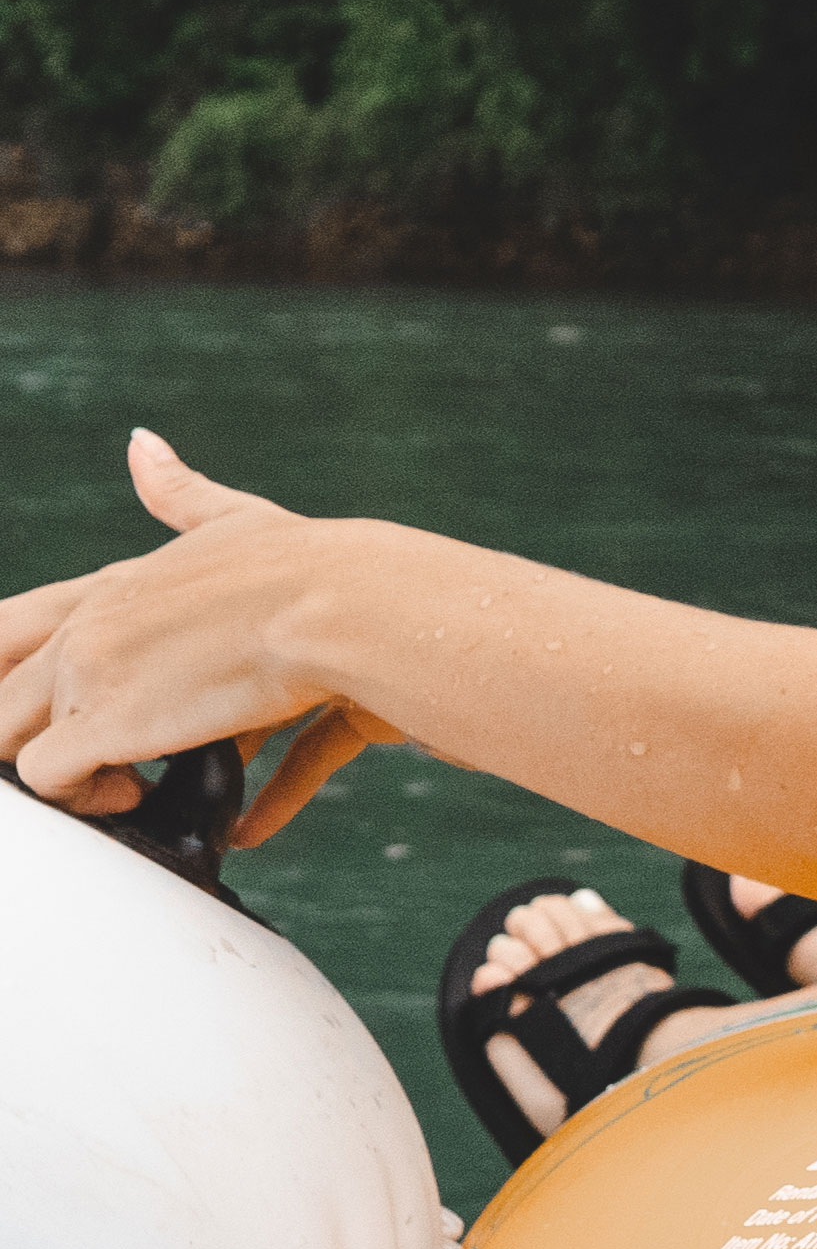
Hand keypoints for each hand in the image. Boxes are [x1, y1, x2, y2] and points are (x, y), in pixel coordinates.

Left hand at [0, 430, 401, 846]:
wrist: (350, 604)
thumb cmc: (318, 566)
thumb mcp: (239, 519)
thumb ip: (183, 492)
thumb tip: (139, 444)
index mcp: (114, 586)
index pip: (6, 627)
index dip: (0, 667)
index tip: (23, 705)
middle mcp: (90, 628)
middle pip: (5, 699)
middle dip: (33, 737)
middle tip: (102, 759)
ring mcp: (96, 679)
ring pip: (25, 747)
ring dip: (76, 778)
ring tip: (135, 790)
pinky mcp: (118, 731)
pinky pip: (65, 782)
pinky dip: (107, 801)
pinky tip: (162, 805)